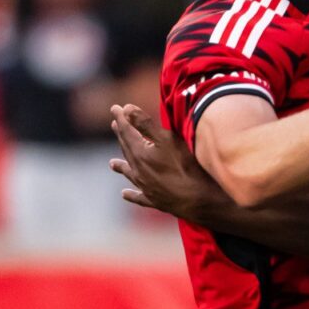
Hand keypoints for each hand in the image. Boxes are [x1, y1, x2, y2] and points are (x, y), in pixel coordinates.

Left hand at [109, 104, 222, 219]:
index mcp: (140, 154)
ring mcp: (145, 187)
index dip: (121, 119)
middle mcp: (138, 171)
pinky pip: (138, 196)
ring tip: (112, 164)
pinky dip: (131, 194)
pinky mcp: (154, 200)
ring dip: (121, 167)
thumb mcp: (168, 139)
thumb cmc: (184, 166)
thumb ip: (146, 124)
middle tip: (115, 124)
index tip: (115, 107)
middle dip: (122, 135)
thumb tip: (126, 108)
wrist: (195, 199)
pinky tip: (125, 194)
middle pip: (127, 149)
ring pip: (130, 173)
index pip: (127, 132)